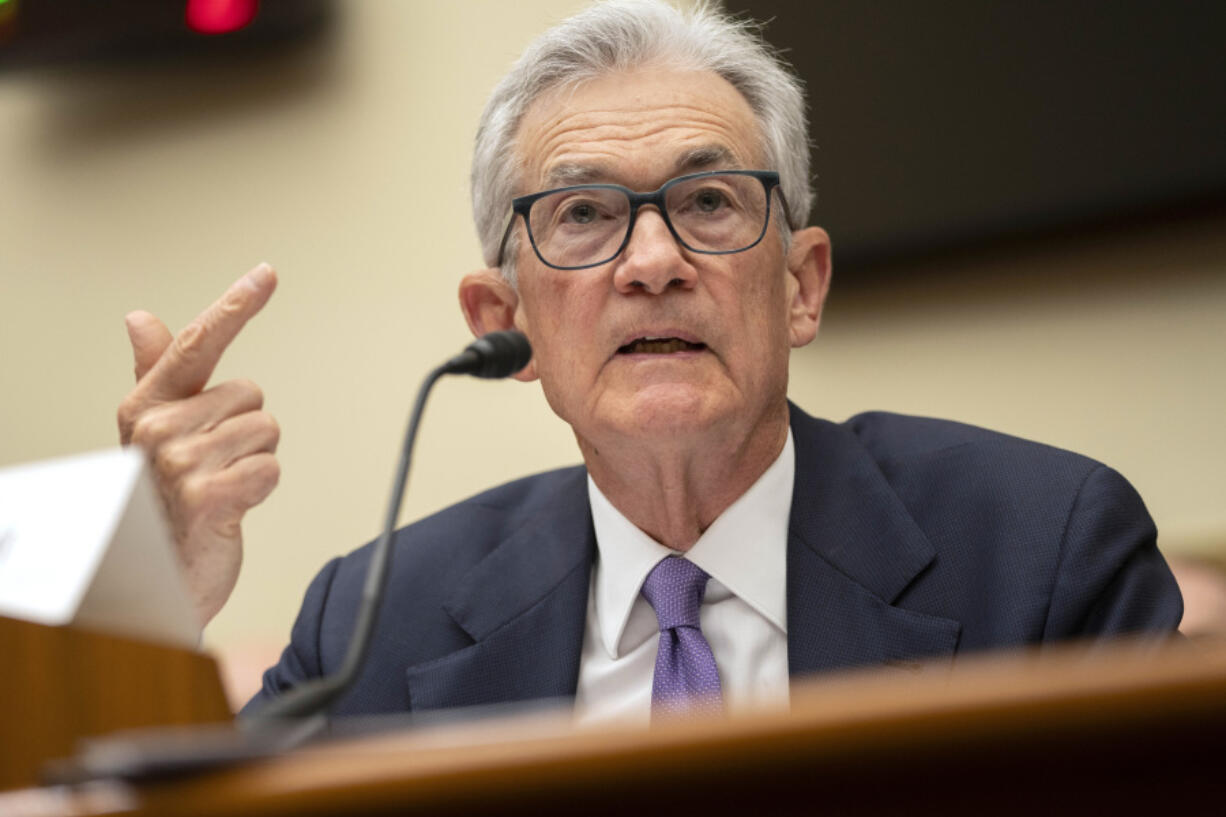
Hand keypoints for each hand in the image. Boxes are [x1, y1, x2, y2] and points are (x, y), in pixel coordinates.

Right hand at [116, 264, 279, 627]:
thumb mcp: (155, 433)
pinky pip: (270, 468)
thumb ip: (155, 373)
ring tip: (220, 486)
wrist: (155, 578)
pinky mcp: (208, 497)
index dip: (235, 305)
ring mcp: (180, 463)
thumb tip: (140, 318)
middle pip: (252, 395)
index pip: (197, 343)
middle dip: (246, 430)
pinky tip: (231, 507)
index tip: (266, 273)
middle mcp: (158, 429)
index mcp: (146, 406)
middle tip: (215, 466)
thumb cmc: (160, 501)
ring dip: (255, 460)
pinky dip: (261, 488)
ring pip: (266, 431)